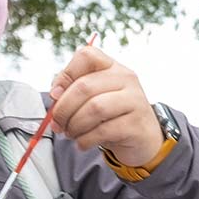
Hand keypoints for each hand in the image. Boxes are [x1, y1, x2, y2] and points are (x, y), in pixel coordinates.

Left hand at [48, 43, 165, 159]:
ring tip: (71, 133)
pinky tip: (82, 143)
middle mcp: (126, 79)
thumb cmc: (112, 115)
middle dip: (63, 109)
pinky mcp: (136, 124)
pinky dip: (85, 139)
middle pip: (84, 86)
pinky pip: (103, 130)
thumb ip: (72, 90)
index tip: (56, 94)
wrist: (143, 137)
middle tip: (57, 124)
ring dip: (74, 125)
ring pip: (94, 108)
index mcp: (112, 67)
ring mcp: (134, 100)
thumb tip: (55, 94)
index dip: (66, 74)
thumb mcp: (94, 97)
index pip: (87, 55)